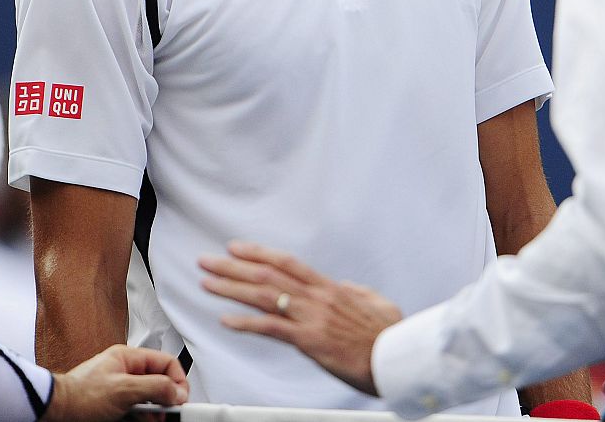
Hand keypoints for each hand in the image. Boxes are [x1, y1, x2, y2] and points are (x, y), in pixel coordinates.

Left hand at [47, 345, 187, 421]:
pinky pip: (136, 412)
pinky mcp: (114, 407)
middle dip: (165, 400)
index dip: (177, 380)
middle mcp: (125, 372)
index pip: (166, 362)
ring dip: (153, 412)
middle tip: (168, 414)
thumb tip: (176, 391)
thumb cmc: (79, 396)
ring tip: (151, 420)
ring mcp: (120, 390)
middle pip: (159, 383)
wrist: (55, 413)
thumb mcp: (123, 389)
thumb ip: (154, 386)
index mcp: (128, 358)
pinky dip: (141, 419)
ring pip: (148, 401)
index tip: (181, 400)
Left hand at [198, 241, 401, 396]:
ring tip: (207, 282)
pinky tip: (226, 320)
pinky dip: (246, 323)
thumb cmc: (390, 334)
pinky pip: (271, 328)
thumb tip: (346, 286)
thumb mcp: (377, 302)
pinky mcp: (309, 340)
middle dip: (233, 266)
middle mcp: (316, 297)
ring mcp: (311, 317)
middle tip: (207, 260)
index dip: (258, 253)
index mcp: (330, 288)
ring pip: (264, 296)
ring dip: (231, 288)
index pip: (286, 263)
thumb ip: (357, 292)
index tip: (236, 248)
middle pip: (267, 274)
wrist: (397, 357)